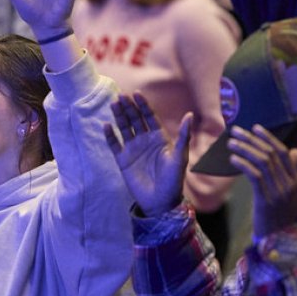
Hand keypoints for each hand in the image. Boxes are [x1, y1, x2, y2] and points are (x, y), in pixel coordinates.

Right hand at [103, 93, 190, 216]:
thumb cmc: (173, 180)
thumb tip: (189, 115)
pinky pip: (114, 145)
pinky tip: (106, 126)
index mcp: (159, 137)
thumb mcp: (180, 157)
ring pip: (124, 128)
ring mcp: (133, 149)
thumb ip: (183, 136)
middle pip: (134, 120)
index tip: (136, 93)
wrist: (160, 201)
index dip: (143, 105)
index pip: (149, 117)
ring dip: (119, 117)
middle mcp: (145, 140)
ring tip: (114, 105)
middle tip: (121, 96)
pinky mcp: (123, 160)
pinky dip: (110, 136)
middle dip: (128, 107)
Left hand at [227, 125, 296, 237]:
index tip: (255, 127)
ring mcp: (279, 192)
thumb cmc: (280, 215)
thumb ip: (291, 171)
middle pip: (271, 154)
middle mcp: (290, 184)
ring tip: (230, 142)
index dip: (269, 138)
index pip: (284, 153)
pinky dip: (243, 164)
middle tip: (236, 131)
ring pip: (262, 162)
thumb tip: (294, 151)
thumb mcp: (290, 193)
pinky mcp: (266, 199)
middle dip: (252, 140)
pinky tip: (232, 158)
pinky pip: (254, 176)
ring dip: (244, 149)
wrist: (279, 240)